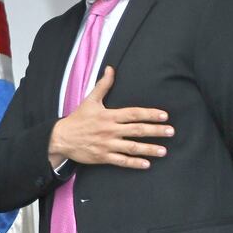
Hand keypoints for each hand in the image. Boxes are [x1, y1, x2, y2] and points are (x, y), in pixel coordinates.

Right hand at [48, 66, 172, 169]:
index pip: (133, 113)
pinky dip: (134, 163)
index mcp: (109, 115)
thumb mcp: (90, 100)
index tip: (164, 116)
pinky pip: (121, 161)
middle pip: (137, 130)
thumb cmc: (78, 119)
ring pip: (132, 147)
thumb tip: (111, 68)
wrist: (61, 138)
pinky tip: (147, 164)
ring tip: (164, 151)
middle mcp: (109, 130)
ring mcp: (106, 144)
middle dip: (156, 131)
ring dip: (149, 149)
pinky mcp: (103, 156)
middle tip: (171, 131)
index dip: (150, 114)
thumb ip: (103, 85)